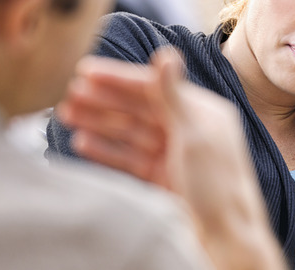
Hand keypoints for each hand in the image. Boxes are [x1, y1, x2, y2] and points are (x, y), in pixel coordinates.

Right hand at [57, 48, 285, 269]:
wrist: (227, 239)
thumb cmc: (219, 186)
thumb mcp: (195, 136)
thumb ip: (174, 96)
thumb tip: (165, 54)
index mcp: (203, 112)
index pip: (154, 87)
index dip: (119, 79)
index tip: (85, 70)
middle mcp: (189, 129)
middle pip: (139, 109)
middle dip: (103, 100)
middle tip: (68, 93)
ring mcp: (174, 154)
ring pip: (130, 132)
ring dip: (99, 122)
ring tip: (67, 114)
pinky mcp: (163, 178)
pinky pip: (130, 158)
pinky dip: (107, 151)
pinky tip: (83, 143)